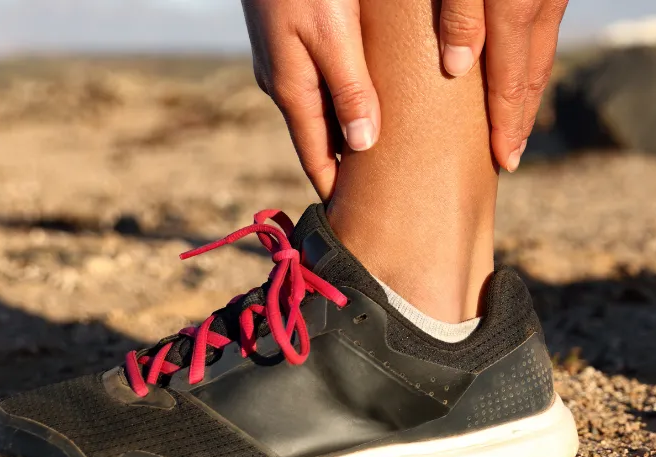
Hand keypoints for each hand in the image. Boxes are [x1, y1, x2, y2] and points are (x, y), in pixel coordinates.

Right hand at [242, 0, 377, 198]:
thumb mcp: (333, 35)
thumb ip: (350, 88)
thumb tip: (363, 144)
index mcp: (291, 89)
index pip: (314, 155)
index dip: (333, 188)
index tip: (350, 222)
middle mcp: (282, 80)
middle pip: (318, 135)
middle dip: (343, 165)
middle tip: (374, 195)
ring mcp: (283, 60)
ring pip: (320, 107)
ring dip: (344, 131)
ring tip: (374, 156)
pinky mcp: (290, 38)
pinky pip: (321, 82)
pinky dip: (342, 100)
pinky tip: (361, 100)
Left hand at [437, 0, 568, 171]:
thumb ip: (460, 16)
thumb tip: (456, 68)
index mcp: (517, 6)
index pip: (511, 81)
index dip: (507, 126)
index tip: (505, 161)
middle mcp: (544, 2)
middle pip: (535, 74)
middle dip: (523, 118)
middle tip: (513, 153)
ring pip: (544, 52)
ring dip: (532, 90)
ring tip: (520, 120)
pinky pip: (544, 30)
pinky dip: (533, 59)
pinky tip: (522, 63)